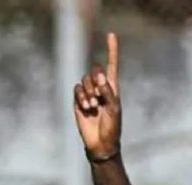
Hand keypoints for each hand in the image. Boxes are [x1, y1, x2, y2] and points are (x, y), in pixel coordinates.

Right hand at [74, 32, 120, 159]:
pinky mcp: (78, 101)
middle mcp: (101, 89)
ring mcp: (89, 94)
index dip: (112, 50)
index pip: (113, 66)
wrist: (100, 143)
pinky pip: (77, 89)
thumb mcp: (114, 109)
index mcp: (113, 88)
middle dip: (96, 82)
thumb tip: (101, 75)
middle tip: (100, 98)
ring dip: (88, 93)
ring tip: (93, 107)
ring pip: (85, 81)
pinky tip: (86, 108)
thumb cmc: (112, 127)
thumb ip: (108, 92)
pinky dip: (81, 97)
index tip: (111, 34)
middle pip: (95, 71)